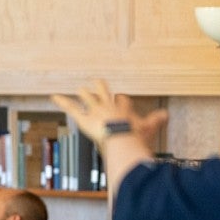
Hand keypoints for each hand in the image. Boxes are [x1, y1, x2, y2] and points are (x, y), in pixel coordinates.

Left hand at [51, 79, 166, 146]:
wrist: (120, 137)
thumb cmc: (134, 134)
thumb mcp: (147, 127)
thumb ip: (156, 120)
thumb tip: (166, 114)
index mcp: (122, 108)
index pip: (122, 100)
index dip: (121, 101)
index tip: (121, 99)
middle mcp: (107, 105)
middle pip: (103, 91)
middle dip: (100, 87)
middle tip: (98, 82)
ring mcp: (94, 110)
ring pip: (87, 96)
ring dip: (83, 94)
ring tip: (80, 90)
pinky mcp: (83, 118)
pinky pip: (71, 108)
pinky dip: (62, 101)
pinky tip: (53, 96)